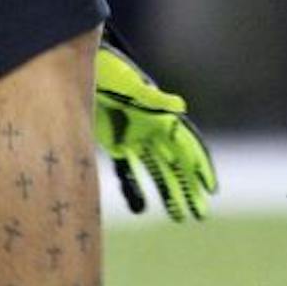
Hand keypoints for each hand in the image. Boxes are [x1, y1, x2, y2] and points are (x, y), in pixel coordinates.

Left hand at [94, 36, 215, 221]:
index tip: (211, 189)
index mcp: (161, 116)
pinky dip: (134, 189)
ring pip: (157, 171)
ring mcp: (134, 137)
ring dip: (170, 192)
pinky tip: (141, 210)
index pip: (187, 145)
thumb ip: (153, 98)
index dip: (200, 167)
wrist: (75, 68)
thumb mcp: (129, 84)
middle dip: (189, 188)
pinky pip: (127, 170)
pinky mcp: (114, 143)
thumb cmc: (107, 70)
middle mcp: (152, 129)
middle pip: (176, 164)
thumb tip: (181, 106)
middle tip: (201, 214)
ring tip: (181, 217)